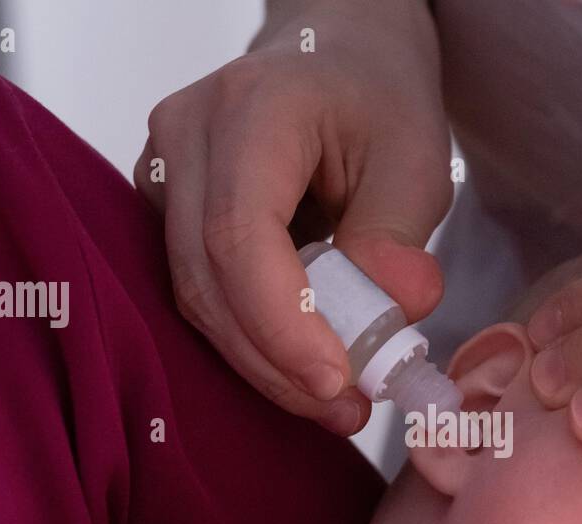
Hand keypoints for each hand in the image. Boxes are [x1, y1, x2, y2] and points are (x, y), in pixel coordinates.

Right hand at [135, 0, 451, 433]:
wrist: (337, 56)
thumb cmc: (379, 99)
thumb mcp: (418, 159)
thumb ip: (399, 238)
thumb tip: (390, 315)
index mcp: (251, 108)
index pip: (239, 235)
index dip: (281, 323)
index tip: (337, 383)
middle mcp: (185, 135)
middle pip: (207, 280)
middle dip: (276, 363)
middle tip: (348, 410)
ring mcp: (162, 172)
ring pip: (195, 297)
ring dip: (264, 362)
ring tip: (337, 397)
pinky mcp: (166, 210)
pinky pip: (199, 293)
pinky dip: (251, 339)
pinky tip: (301, 362)